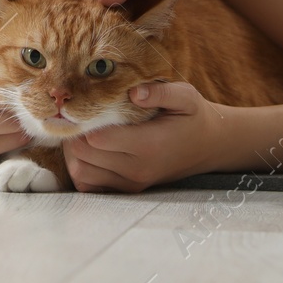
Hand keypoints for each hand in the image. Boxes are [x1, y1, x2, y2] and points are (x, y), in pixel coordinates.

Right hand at [0, 26, 29, 158]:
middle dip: (29, 92)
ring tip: (37, 106)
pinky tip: (23, 123)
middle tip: (49, 88)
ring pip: (13, 120)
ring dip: (29, 114)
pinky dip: (23, 133)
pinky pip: (12, 141)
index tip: (41, 67)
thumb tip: (13, 19)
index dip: (22, 66)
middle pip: (6, 94)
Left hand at [61, 81, 229, 192]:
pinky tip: (91, 150)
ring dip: (74, 152)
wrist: (208, 146)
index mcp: (148, 144)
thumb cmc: (192, 116)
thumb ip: (159, 92)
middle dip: (75, 134)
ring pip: (81, 172)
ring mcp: (131, 183)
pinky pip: (88, 185)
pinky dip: (82, 168)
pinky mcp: (127, 190)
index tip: (86, 104)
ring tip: (84, 132)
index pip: (97, 138)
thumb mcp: (185, 96)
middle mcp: (137, 169)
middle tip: (81, 116)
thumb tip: (133, 93)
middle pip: (83, 155)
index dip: (84, 120)